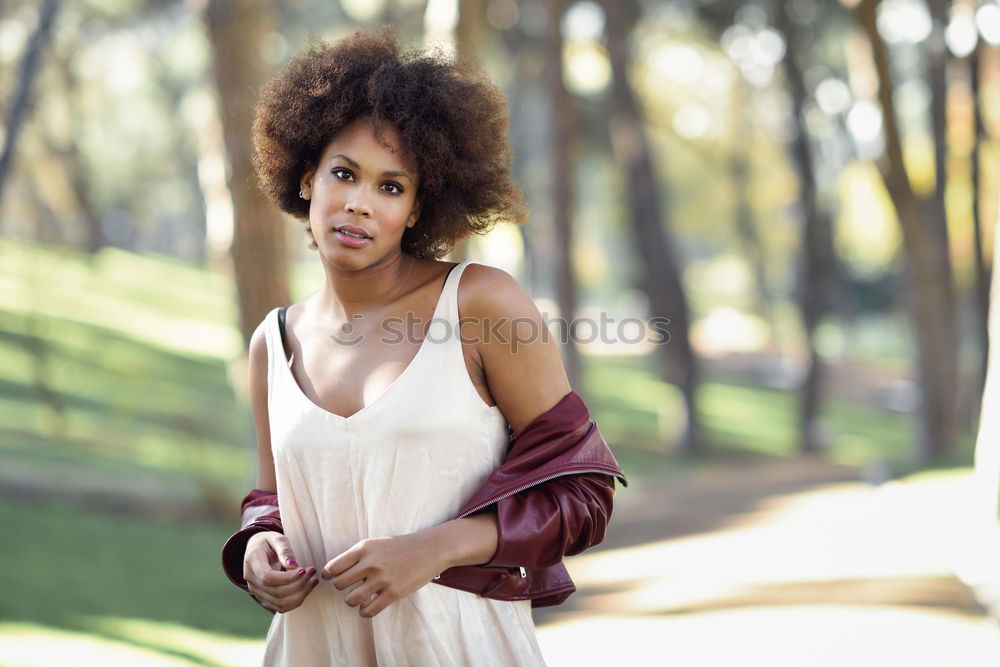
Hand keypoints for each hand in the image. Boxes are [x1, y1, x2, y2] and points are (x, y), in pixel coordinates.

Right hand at [244, 531, 318, 612]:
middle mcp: (251, 579)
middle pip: (275, 592)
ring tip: (313, 581)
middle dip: (298, 585)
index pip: (267, 577)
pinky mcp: (264, 598)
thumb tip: (293, 566)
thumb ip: (284, 550)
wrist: (257, 549)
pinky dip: (296, 600)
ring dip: (300, 594)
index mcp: (252, 561)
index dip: (287, 578)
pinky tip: (307, 588)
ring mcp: (256, 591)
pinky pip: (280, 607)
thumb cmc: (269, 542)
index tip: (304, 570)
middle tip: (313, 572)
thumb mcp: (277, 538)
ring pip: (279, 603)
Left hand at [321, 532, 446, 617]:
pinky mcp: (393, 593)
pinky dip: (364, 612)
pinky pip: (369, 610)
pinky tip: (368, 607)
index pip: (333, 567)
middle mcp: (370, 563)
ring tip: (359, 598)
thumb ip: (357, 556)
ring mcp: (382, 579)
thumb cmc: (400, 547)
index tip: (331, 578)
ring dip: (352, 601)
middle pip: (339, 584)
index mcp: (364, 548)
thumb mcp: (376, 543)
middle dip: (341, 588)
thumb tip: (334, 572)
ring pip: (351, 600)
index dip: (328, 575)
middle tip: (350, 587)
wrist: (430, 549)